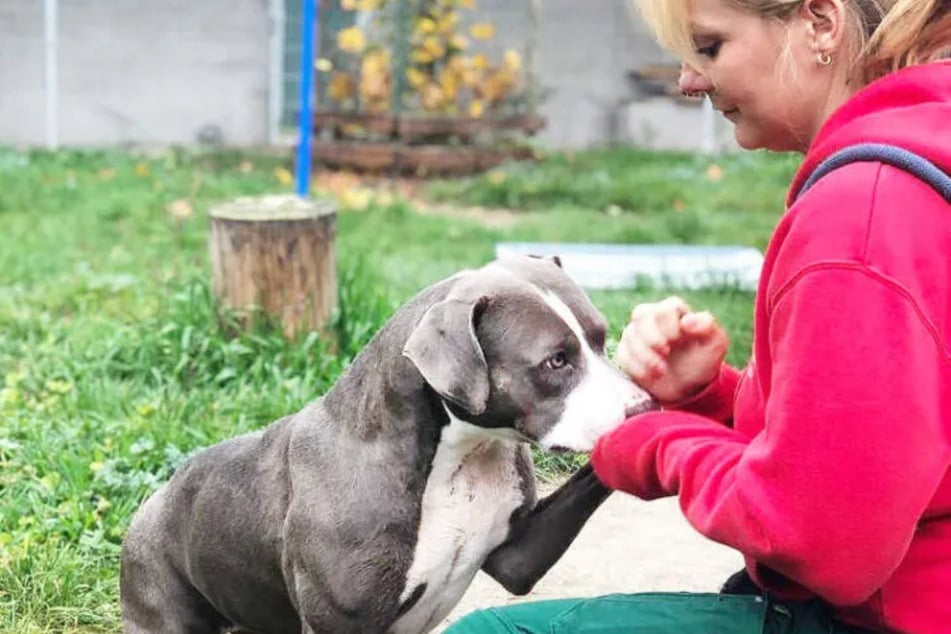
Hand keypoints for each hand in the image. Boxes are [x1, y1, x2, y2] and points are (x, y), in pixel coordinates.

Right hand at [614, 296, 728, 403]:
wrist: (689, 387)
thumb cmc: (703, 361)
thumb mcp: (715, 343)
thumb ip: (707, 326)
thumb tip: (687, 320)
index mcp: (674, 312)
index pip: (664, 308)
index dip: (668, 325)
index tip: (677, 340)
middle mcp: (653, 319)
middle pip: (640, 314)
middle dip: (651, 337)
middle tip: (665, 354)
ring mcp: (637, 335)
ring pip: (629, 335)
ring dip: (645, 356)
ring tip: (661, 370)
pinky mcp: (627, 353)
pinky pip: (622, 354)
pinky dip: (637, 368)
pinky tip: (652, 376)